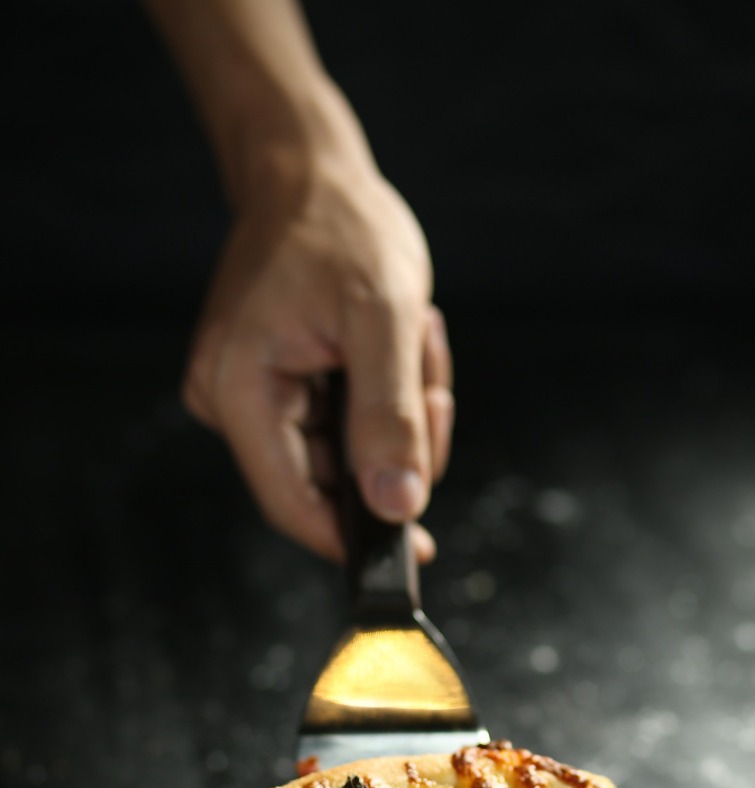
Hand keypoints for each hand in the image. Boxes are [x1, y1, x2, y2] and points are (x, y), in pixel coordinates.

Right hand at [182, 162, 452, 561]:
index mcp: (240, 386)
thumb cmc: (340, 228)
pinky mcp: (280, 390)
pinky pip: (348, 426)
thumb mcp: (383, 317)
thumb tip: (396, 507)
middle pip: (330, 481)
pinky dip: (387, 396)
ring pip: (349, 456)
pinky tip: (398, 347)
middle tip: (427, 384)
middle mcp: (234, 401)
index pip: (292, 502)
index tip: (412, 550)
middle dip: (397, 443)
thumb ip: (389, 417)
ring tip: (412, 345)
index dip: (352, 537)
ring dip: (400, 413)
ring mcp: (255, 397)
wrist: (313, 177)